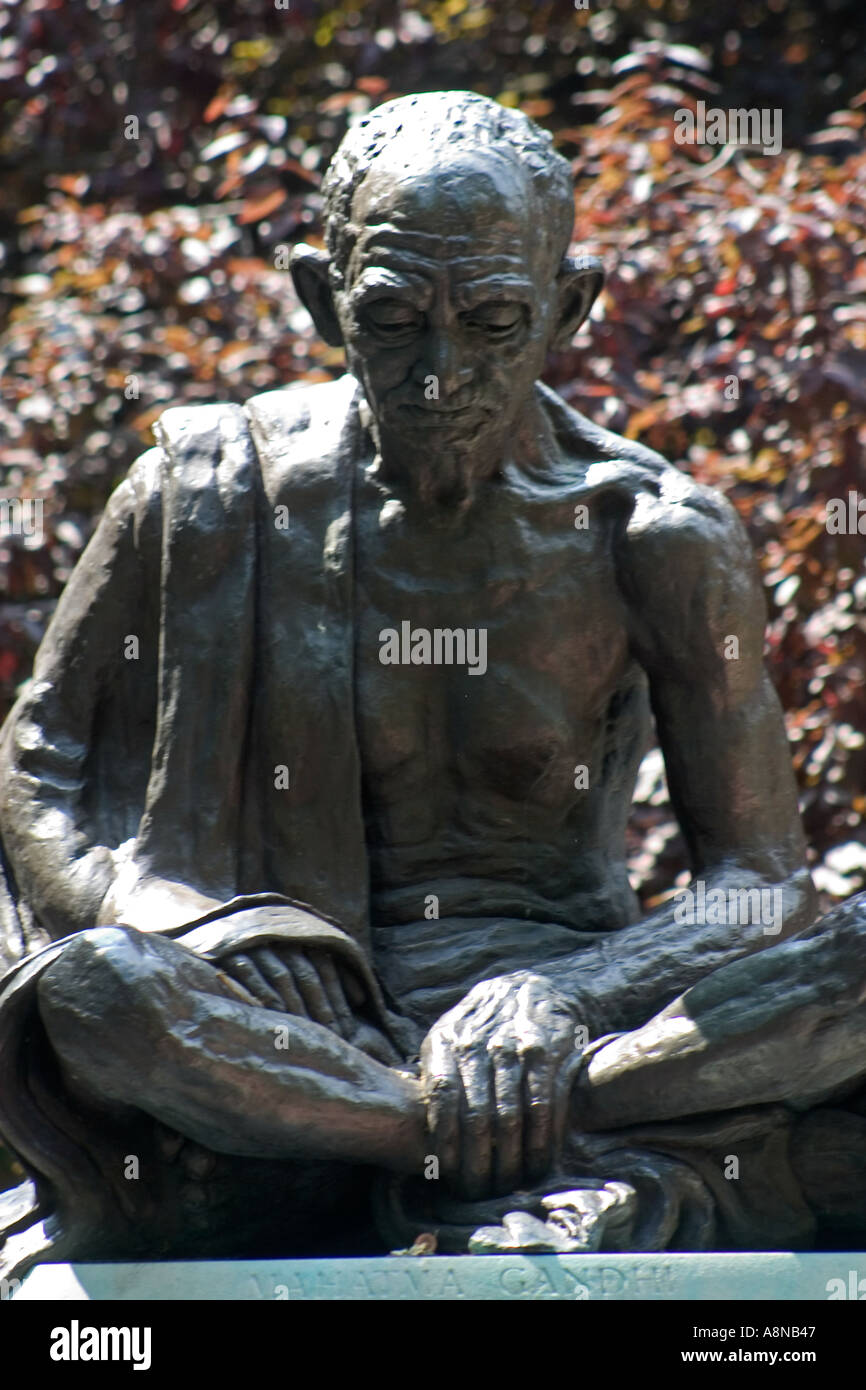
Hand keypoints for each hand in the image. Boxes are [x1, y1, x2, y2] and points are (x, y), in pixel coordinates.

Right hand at [221, 944, 400, 1064]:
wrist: (216, 923)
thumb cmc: (267, 945)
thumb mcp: (299, 949)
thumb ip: (330, 969)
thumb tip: (360, 998)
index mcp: (301, 934)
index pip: (326, 968)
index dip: (337, 999)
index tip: (347, 1030)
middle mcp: (282, 936)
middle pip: (307, 975)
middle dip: (321, 1009)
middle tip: (331, 1039)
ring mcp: (256, 943)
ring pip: (282, 977)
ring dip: (296, 1007)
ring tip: (306, 1036)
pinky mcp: (231, 951)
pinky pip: (251, 975)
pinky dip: (264, 995)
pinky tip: (274, 1017)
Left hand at [420, 971, 579, 1199]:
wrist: (530, 990)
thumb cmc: (480, 1028)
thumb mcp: (448, 1040)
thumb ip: (435, 1078)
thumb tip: (415, 1133)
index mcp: (445, 1042)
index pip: (442, 1099)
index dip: (445, 1142)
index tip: (448, 1176)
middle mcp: (478, 1043)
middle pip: (476, 1116)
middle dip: (478, 1163)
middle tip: (480, 1192)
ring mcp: (513, 1046)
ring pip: (510, 1116)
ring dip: (510, 1159)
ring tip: (508, 1185)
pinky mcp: (546, 1052)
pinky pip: (542, 1106)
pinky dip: (540, 1140)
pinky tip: (539, 1162)